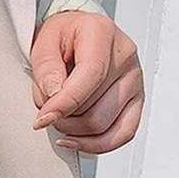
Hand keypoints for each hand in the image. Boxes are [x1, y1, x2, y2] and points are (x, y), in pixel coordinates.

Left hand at [30, 11, 143, 153]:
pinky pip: (123, 133)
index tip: (43, 118)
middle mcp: (125, 58)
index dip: (64, 103)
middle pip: (96, 107)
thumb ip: (46, 68)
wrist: (76, 33)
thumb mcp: (44, 42)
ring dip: (74, 131)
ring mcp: (135, 81)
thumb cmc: (61, 36)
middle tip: (45, 112)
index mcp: (102, 34)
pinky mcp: (136, 101)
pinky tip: (74, 139)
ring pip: (105, 125)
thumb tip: (54, 96)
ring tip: (58, 118)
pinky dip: (96, 144)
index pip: (90, 75)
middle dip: (63, 119)